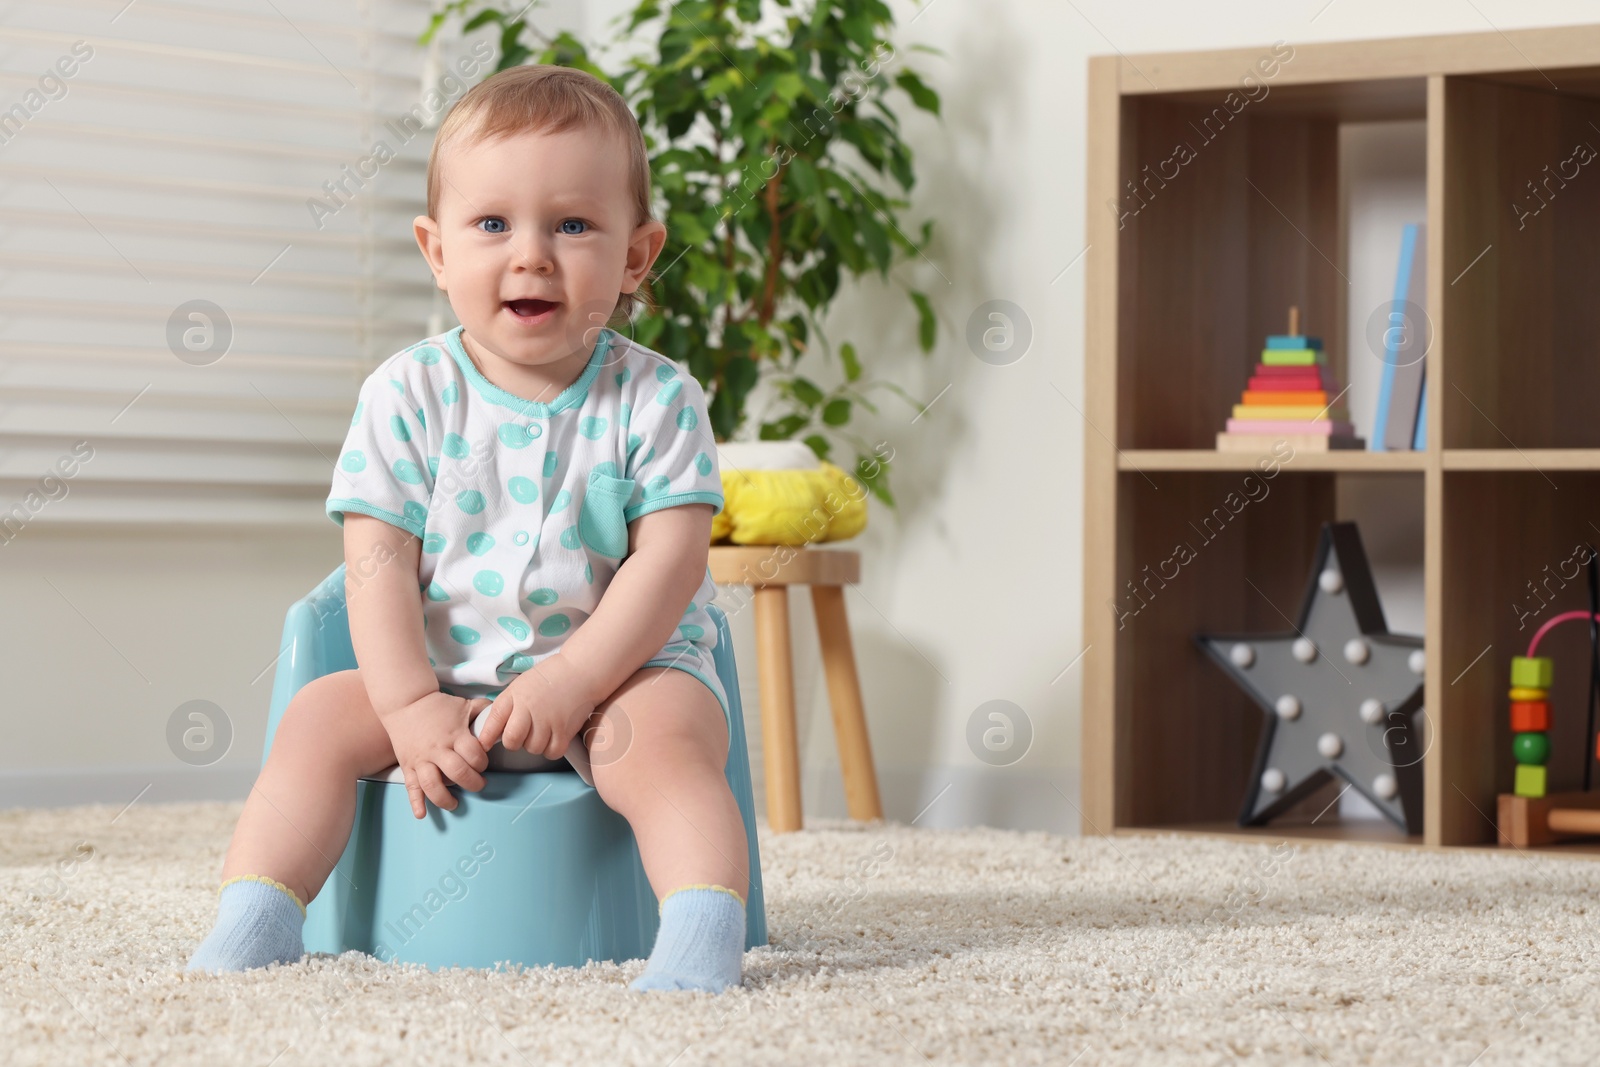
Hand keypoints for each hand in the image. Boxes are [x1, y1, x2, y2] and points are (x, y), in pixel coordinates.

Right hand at [378, 690, 491, 817]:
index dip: (482, 762)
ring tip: (455, 803)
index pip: (474, 755)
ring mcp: (421, 759)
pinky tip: (422, 814)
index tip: (482, 764)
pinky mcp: (408, 765)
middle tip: (478, 785)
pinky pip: (411, 787)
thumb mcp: (465, 705)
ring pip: (433, 785)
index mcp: (455, 735)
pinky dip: (415, 802)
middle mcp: (438, 749)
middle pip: (457, 773)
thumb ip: (486, 712)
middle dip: (472, 783)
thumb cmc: (439, 706)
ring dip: (445, 799)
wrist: (406, 702)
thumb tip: (503, 719)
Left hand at [476, 654, 602, 761]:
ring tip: (541, 731)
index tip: (483, 745)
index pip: (493, 721)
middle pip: (512, 741)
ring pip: (533, 749)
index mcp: (514, 696)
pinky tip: (553, 738)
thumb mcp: (520, 685)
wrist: (580, 671)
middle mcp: (529, 709)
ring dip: (535, 745)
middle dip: (514, 742)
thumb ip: (507, 706)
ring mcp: (548, 720)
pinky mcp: (566, 729)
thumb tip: (494, 730)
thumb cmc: (549, 677)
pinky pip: (552, 752)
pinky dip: (551, 749)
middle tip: (522, 735)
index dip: (485, 737)